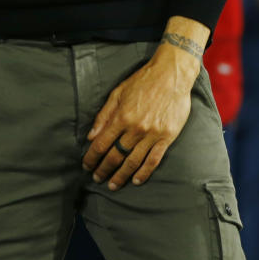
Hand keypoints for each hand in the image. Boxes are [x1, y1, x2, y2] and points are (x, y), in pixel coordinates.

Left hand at [82, 40, 200, 190]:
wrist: (172, 74)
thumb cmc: (143, 81)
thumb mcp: (118, 93)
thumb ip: (104, 115)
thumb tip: (91, 136)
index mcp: (121, 117)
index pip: (101, 144)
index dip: (92, 157)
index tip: (86, 165)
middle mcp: (136, 128)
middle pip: (115, 156)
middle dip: (103, 169)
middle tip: (96, 178)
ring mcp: (152, 134)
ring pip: (133, 162)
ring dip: (121, 176)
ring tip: (113, 184)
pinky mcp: (167, 137)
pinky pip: (153, 160)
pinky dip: (144, 173)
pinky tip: (136, 180)